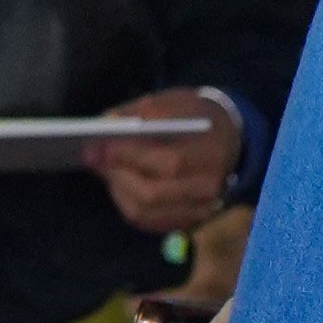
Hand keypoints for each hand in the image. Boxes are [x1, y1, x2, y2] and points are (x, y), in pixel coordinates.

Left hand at [87, 85, 242, 229]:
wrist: (230, 140)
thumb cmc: (197, 117)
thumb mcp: (175, 102)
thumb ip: (141, 112)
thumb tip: (106, 126)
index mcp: (210, 152)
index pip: (168, 162)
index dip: (128, 156)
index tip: (97, 145)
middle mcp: (209, 187)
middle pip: (153, 194)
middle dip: (116, 175)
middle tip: (92, 157)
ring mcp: (200, 209)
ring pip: (146, 211)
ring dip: (117, 190)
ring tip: (104, 169)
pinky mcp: (188, 221)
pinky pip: (148, 221)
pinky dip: (127, 202)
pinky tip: (119, 184)